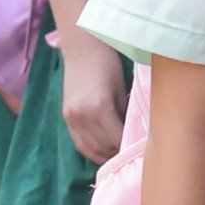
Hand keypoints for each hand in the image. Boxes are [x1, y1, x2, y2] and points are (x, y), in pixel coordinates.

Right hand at [61, 30, 131, 165]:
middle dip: (117, 152)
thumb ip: (125, 114)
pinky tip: (101, 154)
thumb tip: (131, 134)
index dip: (127, 146)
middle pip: (103, 146)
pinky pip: (78, 142)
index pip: (116, 138)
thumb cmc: (108, 64)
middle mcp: (83, 116)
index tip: (138, 149)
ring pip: (90, 148)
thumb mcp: (122, 90)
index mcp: (100, 107)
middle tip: (129, 154)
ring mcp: (72, 118)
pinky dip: (89, 151)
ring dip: (104, 154)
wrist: (82, 49)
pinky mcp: (66, 117)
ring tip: (117, 155)